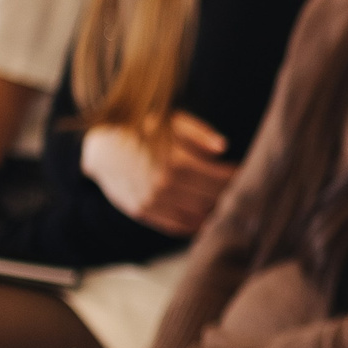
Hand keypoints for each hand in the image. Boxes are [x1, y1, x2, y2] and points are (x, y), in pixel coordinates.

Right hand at [80, 114, 235, 237]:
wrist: (101, 146)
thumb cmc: (142, 128)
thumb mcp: (171, 120)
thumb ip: (199, 132)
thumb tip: (223, 148)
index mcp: (176, 161)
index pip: (220, 179)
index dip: (237, 178)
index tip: (247, 173)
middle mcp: (164, 186)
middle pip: (212, 199)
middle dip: (229, 195)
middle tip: (241, 190)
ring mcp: (152, 202)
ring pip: (198, 216)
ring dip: (215, 211)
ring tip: (225, 202)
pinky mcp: (143, 212)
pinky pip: (178, 226)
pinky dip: (195, 224)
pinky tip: (205, 216)